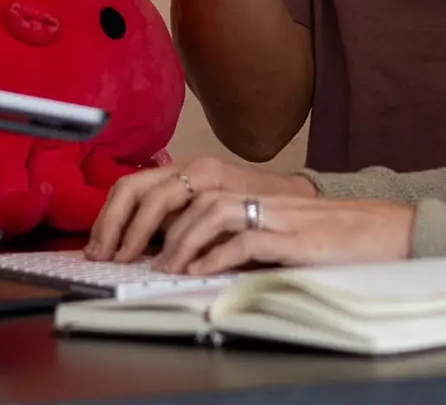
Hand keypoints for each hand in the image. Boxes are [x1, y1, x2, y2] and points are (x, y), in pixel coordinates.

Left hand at [85, 155, 315, 262]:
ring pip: (199, 213)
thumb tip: (139, 244)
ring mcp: (252, 201)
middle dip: (130, 231)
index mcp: (202, 173)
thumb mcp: (224, 212)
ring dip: (173, 245)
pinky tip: (198, 272)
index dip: (114, 217)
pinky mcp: (283, 229)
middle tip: (116, 261)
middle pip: (159, 194)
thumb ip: (185, 218)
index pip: (140, 185)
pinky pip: (240, 238)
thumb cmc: (279, 223)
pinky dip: (214, 256)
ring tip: (160, 270)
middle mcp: (221, 179)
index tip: (100, 247)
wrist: (345, 224)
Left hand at [156, 194, 413, 277]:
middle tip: (145, 258)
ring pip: (215, 212)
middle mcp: (266, 198)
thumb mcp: (286, 230)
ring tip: (167, 266)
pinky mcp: (298, 240)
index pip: (199, 190)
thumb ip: (250, 234)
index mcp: (261, 195)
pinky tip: (202, 273)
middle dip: (163, 227)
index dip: (166, 212)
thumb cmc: (341, 236)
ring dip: (184, 241)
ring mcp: (281, 216)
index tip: (142, 239)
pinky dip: (218, 257)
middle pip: (197, 197)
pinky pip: (248, 241)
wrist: (392, 231)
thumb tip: (206, 256)